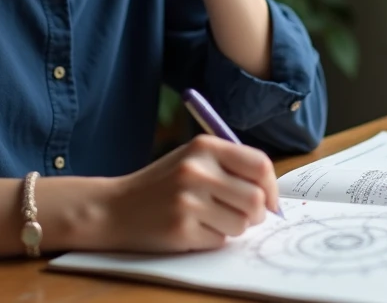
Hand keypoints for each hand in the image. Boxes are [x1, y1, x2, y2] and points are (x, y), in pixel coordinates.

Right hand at [95, 135, 278, 252]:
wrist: (114, 208)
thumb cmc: (162, 184)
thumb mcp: (193, 159)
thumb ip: (231, 167)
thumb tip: (272, 195)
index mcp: (204, 147)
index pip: (260, 165)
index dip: (271, 187)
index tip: (270, 200)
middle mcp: (197, 170)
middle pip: (256, 199)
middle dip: (257, 214)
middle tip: (244, 216)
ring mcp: (188, 201)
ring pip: (242, 223)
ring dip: (234, 227)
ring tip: (211, 219)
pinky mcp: (182, 229)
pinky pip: (220, 240)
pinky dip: (213, 239)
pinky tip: (193, 229)